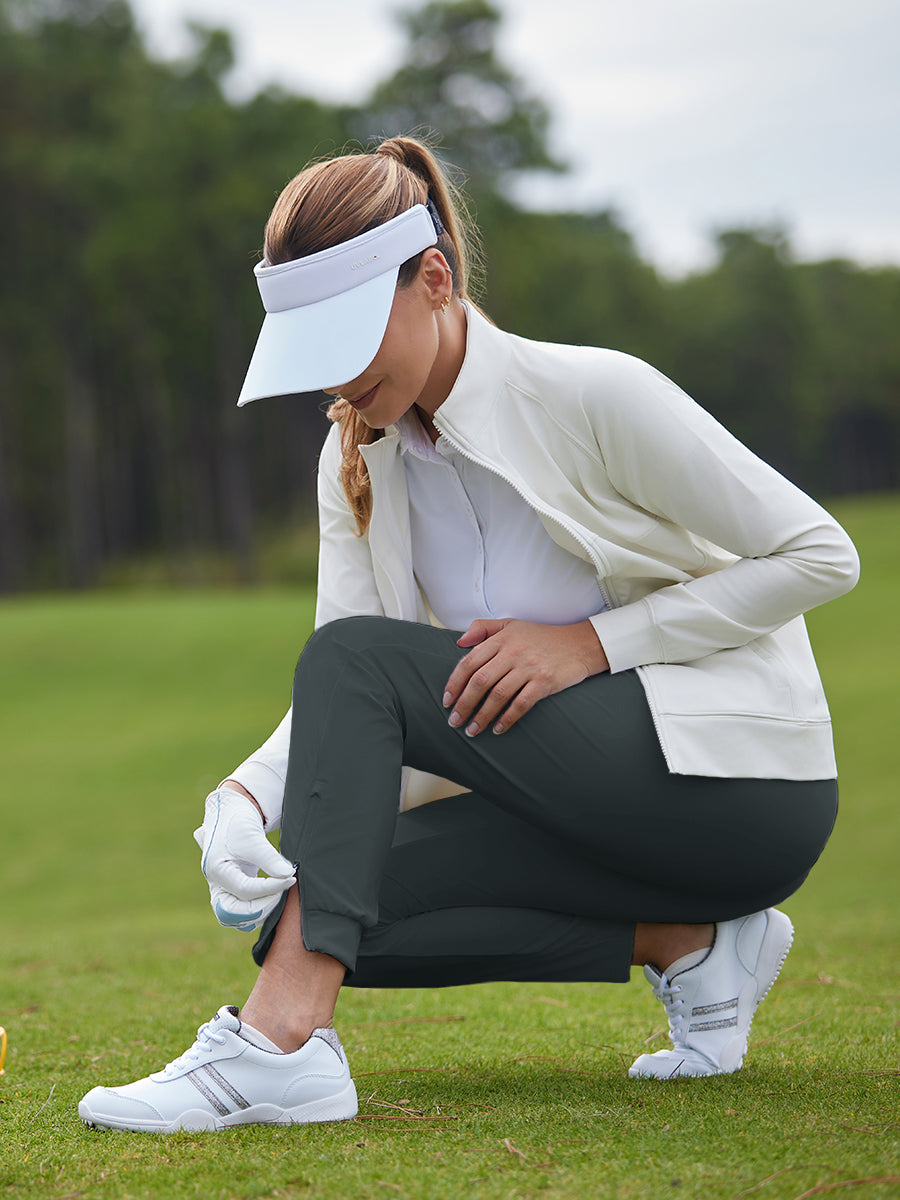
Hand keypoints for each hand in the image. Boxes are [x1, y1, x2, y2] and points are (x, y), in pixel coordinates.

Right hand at [193, 788, 294, 932]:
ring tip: (279, 894)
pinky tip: (274, 898)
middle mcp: (216, 885)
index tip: (291, 879)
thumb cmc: (239, 823)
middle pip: (232, 914)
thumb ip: (269, 858)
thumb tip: (288, 875)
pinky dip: (257, 911)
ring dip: (260, 911)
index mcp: (217, 871)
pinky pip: (241, 913)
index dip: (270, 888)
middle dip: (262, 907)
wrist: (231, 815)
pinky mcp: (232, 892)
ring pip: (236, 918)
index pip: (245, 890)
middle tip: (282, 892)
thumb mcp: (253, 837)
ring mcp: (222, 890)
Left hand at [442, 618, 608, 736]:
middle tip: (454, 721)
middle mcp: (513, 652)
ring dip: (482, 716)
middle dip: (464, 704)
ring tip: (472, 730)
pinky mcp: (545, 682)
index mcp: (501, 638)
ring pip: (498, 695)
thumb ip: (483, 628)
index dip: (454, 683)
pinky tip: (498, 728)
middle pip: (480, 681)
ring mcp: (529, 667)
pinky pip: (521, 704)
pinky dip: (507, 719)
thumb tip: (459, 643)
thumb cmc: (542, 637)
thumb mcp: (512, 624)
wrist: (580, 644)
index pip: (469, 662)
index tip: (447, 700)